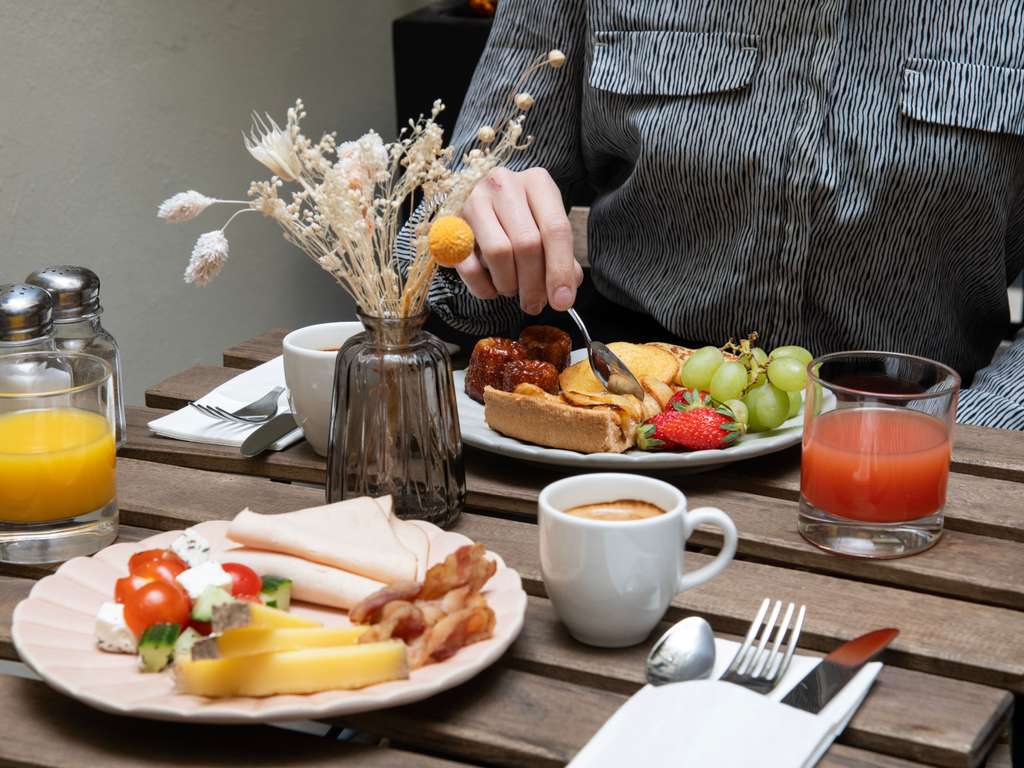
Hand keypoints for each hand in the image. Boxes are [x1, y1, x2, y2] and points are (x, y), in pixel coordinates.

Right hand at [457, 167, 583, 314]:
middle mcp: (504, 184)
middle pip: (526, 243)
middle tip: (534, 304)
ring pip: (497, 253)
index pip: (555, 228)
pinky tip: (491, 290)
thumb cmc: (522, 217)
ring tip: (512, 290)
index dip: (560, 270)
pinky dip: (482, 287)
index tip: (562, 301)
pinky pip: (468, 265)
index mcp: (537, 182)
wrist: (482, 201)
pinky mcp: (450, 222)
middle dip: (533, 283)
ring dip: (508, 284)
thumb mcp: (546, 227)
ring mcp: (474, 200)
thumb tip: (563, 291)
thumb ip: (561, 257)